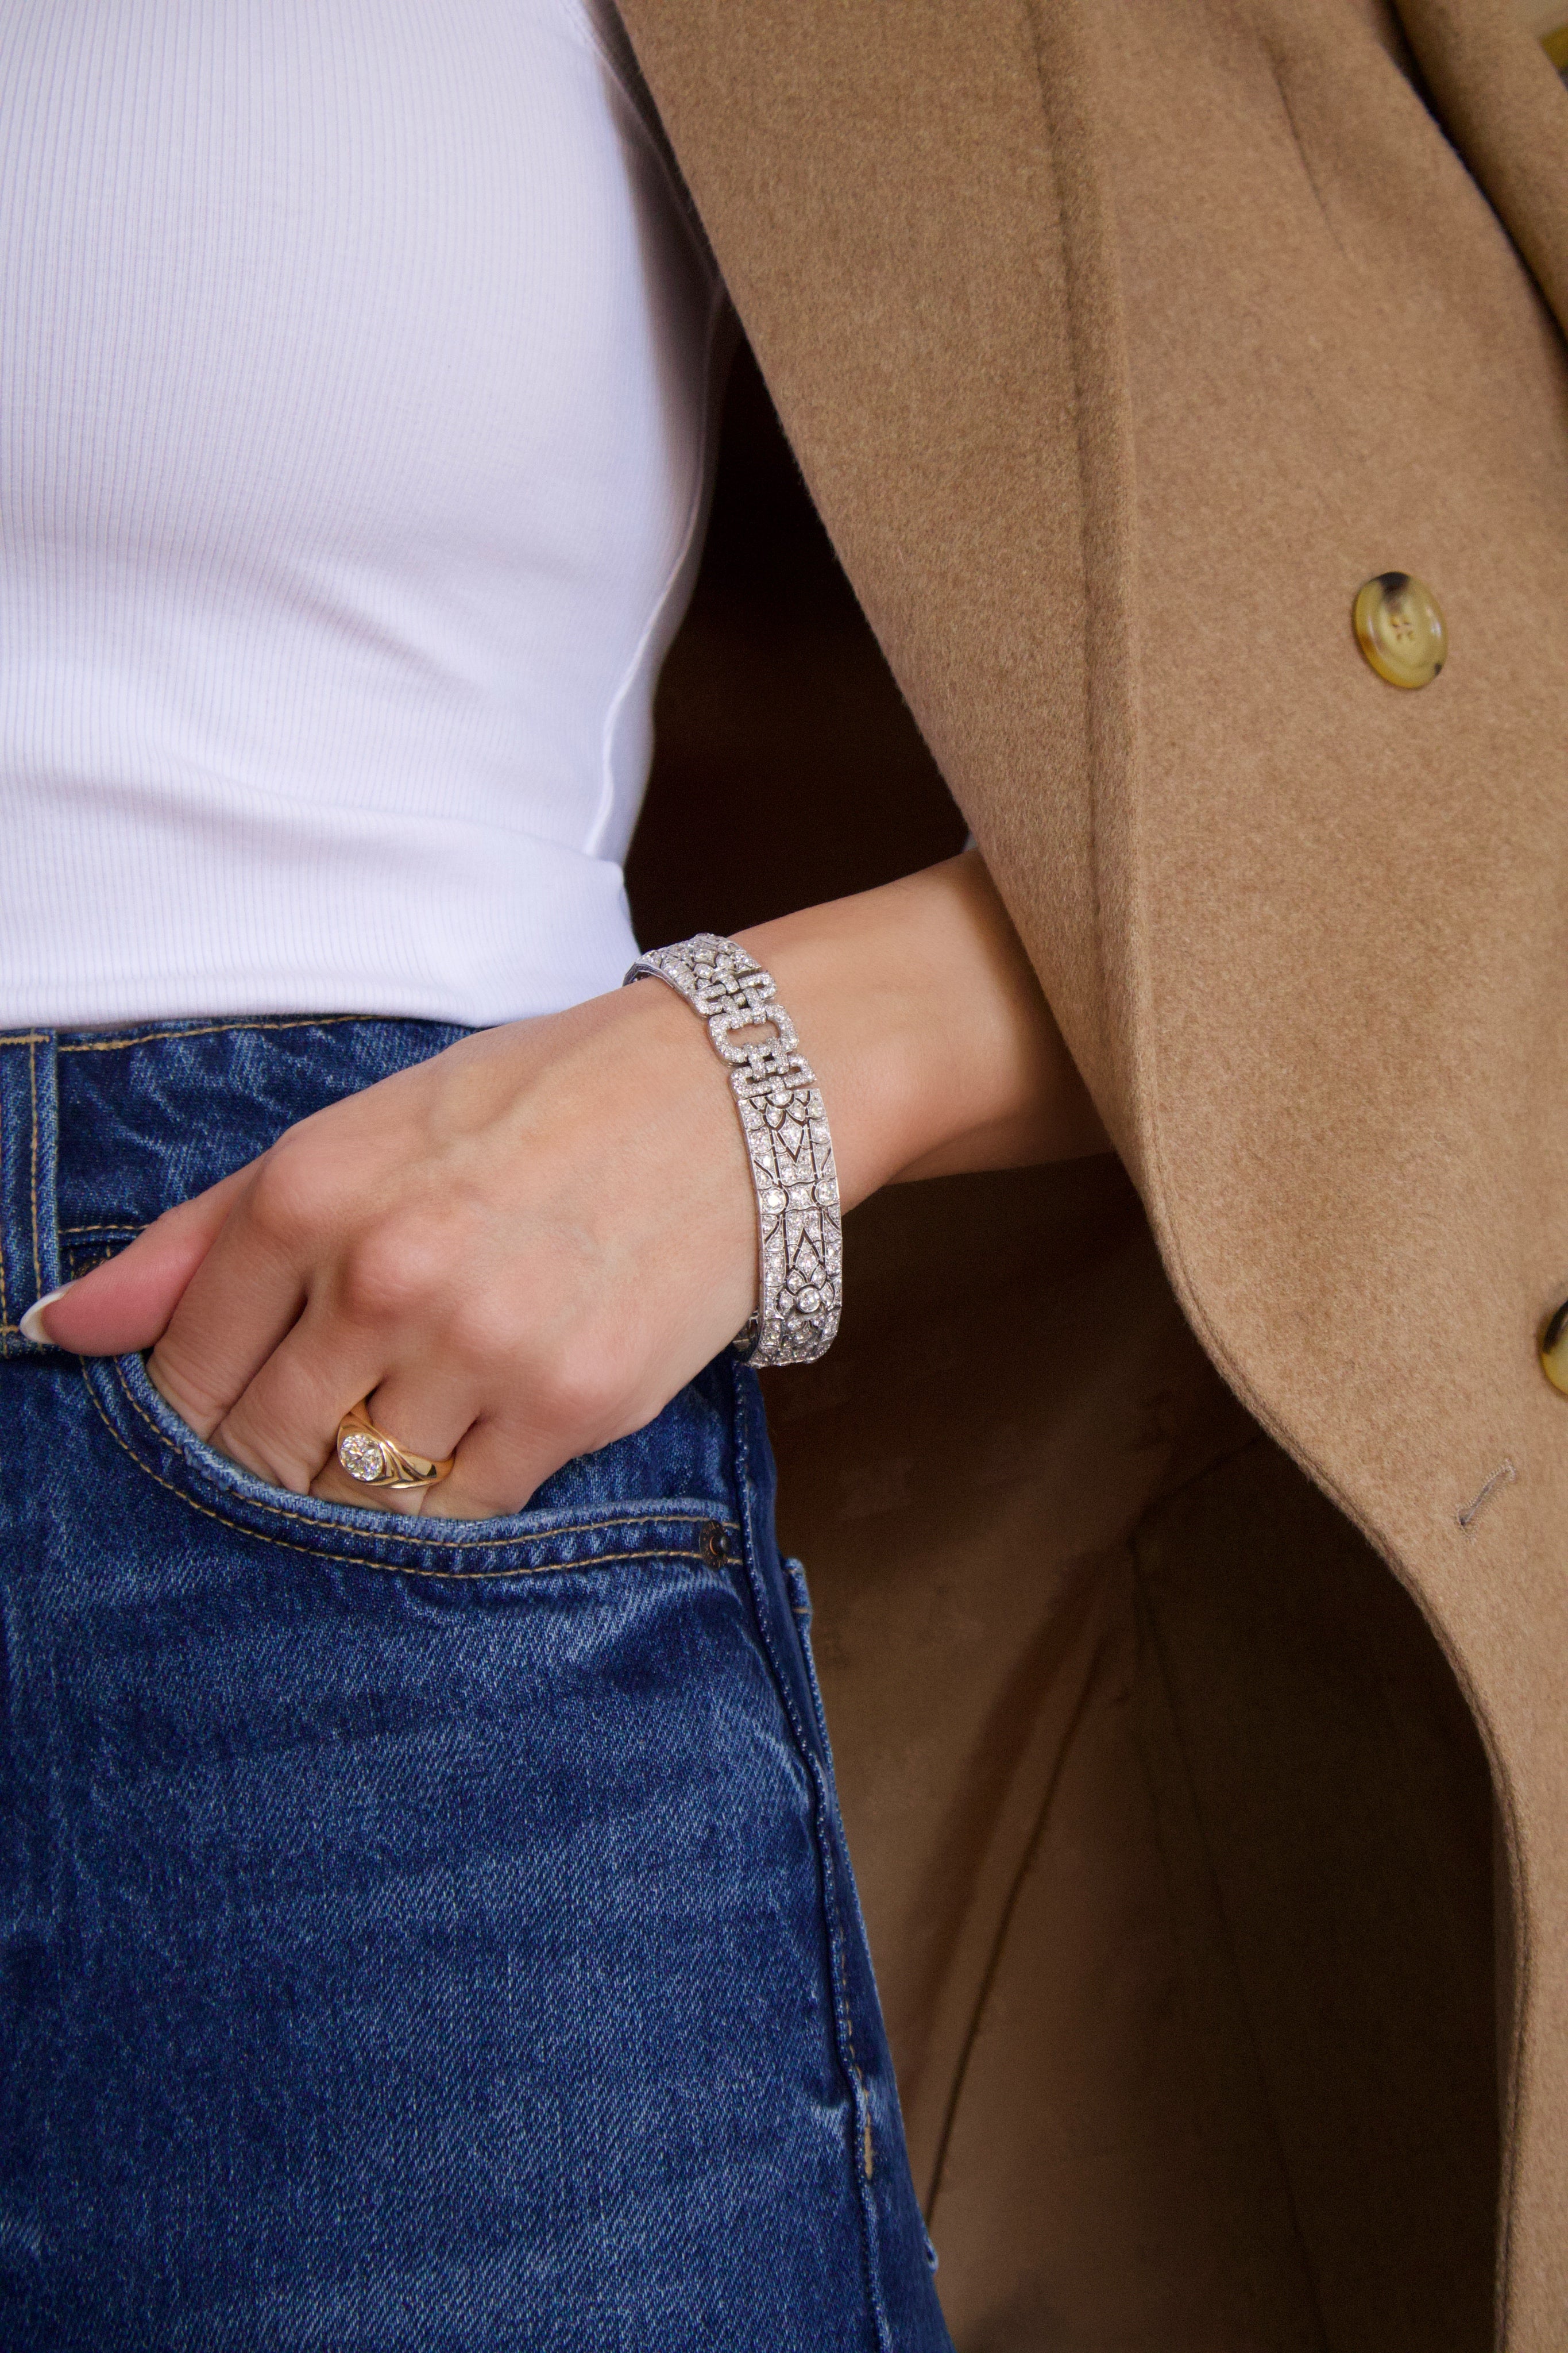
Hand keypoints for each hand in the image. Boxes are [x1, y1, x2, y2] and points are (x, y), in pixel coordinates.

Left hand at [26, 855, 1108, 1514]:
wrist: (728, 1094)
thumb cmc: (534, 1103)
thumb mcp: (357, 1132)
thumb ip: (204, 1235)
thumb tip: (63, 1329)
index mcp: (310, 1192)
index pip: (188, 1369)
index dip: (200, 1404)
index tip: (242, 1397)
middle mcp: (382, 1275)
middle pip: (264, 1449)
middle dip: (278, 1454)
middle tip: (334, 1418)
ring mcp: (478, 1348)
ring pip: (359, 1494)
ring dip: (368, 1477)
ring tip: (418, 1411)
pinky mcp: (569, 1407)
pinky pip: (463, 1510)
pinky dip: (456, 1490)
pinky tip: (485, 1421)